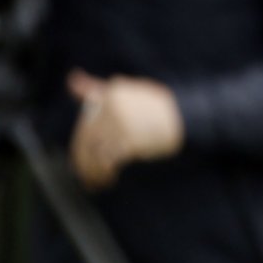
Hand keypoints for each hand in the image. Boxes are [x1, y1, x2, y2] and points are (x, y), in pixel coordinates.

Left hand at [67, 71, 183, 189]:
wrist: (190, 118)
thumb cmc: (160, 107)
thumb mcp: (128, 91)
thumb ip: (97, 87)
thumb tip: (72, 78)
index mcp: (111, 94)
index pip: (85, 127)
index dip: (81, 148)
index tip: (83, 162)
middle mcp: (112, 107)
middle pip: (86, 141)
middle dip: (84, 164)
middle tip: (88, 179)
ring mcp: (121, 124)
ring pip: (94, 153)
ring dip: (92, 173)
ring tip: (97, 184)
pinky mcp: (130, 141)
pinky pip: (108, 161)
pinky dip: (104, 174)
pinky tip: (109, 181)